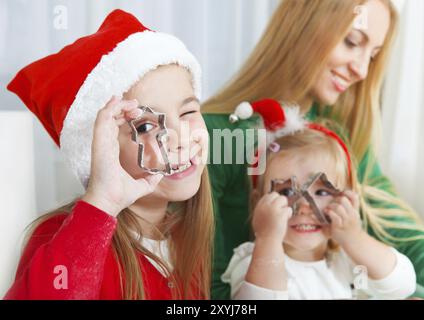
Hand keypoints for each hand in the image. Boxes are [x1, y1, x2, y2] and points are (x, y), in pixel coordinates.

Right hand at [82, 96, 162, 216]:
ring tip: (132, 102)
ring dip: (118, 105)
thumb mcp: (141, 185)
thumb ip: (150, 180)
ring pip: (105, 115)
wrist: (110, 202)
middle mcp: (104, 144)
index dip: (124, 116)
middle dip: (123, 107)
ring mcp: (100, 142)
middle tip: (137, 105)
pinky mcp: (99, 142)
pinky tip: (119, 102)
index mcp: (111, 151)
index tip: (137, 112)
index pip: (114, 126)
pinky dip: (110, 108)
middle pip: (110, 117)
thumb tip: (161, 176)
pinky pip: (101, 119)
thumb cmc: (119, 195)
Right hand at [252, 192, 292, 242]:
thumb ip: (262, 210)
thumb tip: (267, 203)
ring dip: (285, 206)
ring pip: (283, 198)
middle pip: (275, 194)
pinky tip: (285, 220)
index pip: (267, 196)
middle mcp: (265, 206)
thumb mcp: (258, 219)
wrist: (267, 241)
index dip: (273, 200)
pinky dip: (288, 214)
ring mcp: (273, 209)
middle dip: (279, 201)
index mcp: (259, 207)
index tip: (275, 207)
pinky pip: (288, 209)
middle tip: (280, 211)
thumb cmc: (264, 233)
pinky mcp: (281, 213)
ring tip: (282, 216)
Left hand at [324, 190, 362, 245]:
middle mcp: (352, 214)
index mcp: (355, 210)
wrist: (354, 242)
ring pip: (338, 207)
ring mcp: (346, 220)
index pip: (354, 197)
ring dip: (331, 206)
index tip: (341, 193)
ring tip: (328, 209)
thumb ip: (350, 206)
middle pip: (344, 200)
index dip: (347, 192)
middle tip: (333, 203)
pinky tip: (327, 213)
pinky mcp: (339, 225)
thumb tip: (349, 194)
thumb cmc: (351, 228)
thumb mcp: (353, 216)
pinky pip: (334, 215)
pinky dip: (329, 212)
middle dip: (336, 199)